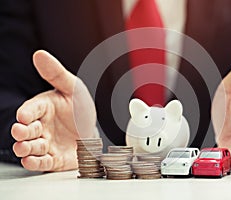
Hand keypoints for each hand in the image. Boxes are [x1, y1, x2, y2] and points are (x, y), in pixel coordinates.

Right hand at [11, 50, 96, 170]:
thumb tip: (39, 54)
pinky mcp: (53, 158)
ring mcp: (46, 143)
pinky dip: (36, 162)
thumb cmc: (79, 107)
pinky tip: (31, 161)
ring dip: (26, 148)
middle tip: (20, 131)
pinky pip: (43, 162)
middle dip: (23, 131)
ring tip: (23, 148)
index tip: (24, 115)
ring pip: (32, 147)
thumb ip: (56, 73)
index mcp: (43, 107)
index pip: (32, 109)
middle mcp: (41, 126)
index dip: (28, 112)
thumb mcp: (72, 87)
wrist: (91, 129)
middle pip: (28, 129)